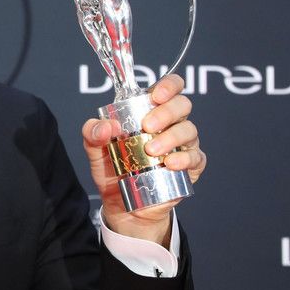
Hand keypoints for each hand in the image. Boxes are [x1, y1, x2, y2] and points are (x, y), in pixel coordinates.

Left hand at [81, 75, 206, 246]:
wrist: (122, 204)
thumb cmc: (112, 168)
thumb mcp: (95, 148)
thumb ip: (92, 133)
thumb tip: (106, 125)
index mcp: (150, 111)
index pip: (170, 88)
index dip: (169, 85)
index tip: (156, 95)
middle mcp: (171, 124)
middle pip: (182, 105)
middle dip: (166, 112)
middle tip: (146, 126)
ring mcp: (183, 145)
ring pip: (189, 130)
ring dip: (171, 137)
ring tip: (151, 150)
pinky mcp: (190, 167)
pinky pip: (196, 157)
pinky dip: (184, 158)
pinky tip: (170, 163)